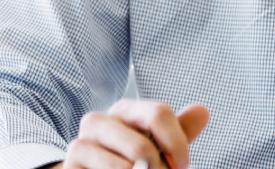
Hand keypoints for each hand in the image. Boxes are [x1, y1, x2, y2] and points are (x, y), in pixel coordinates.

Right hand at [59, 100, 208, 168]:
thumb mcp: (157, 147)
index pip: (159, 114)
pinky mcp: (71, 165)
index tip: (181, 164)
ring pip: (126, 167)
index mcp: (123, 110)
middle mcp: (98, 121)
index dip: (178, 145)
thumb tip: (202, 110)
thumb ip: (179, 132)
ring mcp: (81, 143)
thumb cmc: (131, 163)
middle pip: (143, 146)